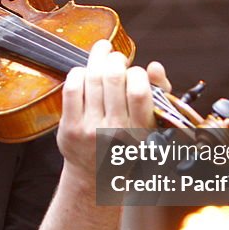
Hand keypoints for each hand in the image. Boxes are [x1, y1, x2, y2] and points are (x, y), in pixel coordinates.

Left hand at [56, 40, 170, 183]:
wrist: (96, 175)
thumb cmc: (127, 142)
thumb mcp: (151, 124)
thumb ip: (158, 93)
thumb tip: (154, 66)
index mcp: (140, 131)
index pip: (139, 90)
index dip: (137, 72)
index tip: (135, 73)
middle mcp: (115, 131)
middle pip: (113, 77)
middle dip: (116, 59)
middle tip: (117, 59)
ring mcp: (90, 129)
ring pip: (92, 78)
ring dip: (98, 59)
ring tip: (102, 54)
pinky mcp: (70, 127)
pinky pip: (72, 88)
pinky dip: (79, 72)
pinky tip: (85, 72)